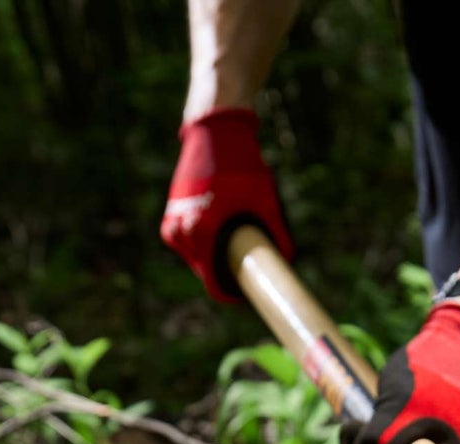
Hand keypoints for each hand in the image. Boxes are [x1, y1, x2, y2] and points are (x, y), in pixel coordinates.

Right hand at [160, 107, 292, 303]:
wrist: (214, 131)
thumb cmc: (241, 166)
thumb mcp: (266, 202)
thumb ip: (279, 236)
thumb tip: (289, 262)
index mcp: (202, 231)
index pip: (214, 284)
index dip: (233, 294)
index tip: (249, 296)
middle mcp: (182, 229)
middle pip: (205, 272)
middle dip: (226, 275)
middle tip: (250, 271)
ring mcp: (173, 221)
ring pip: (194, 258)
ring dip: (213, 260)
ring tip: (234, 250)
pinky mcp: (171, 213)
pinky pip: (186, 242)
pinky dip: (202, 245)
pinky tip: (219, 236)